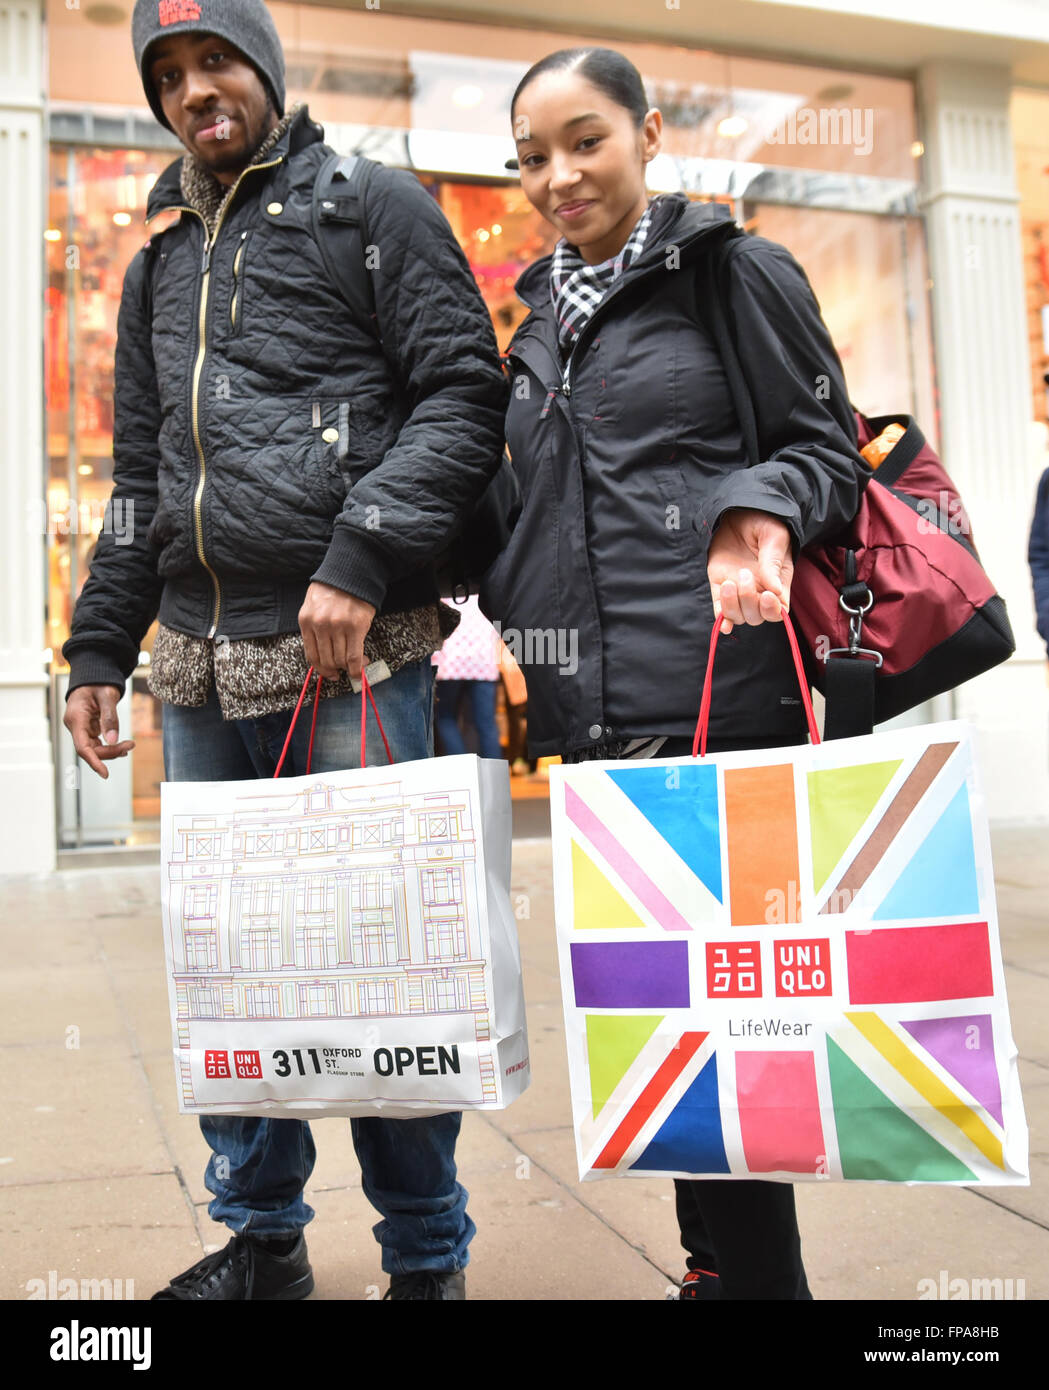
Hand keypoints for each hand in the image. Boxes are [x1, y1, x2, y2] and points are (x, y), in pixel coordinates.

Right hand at [63, 685, 134, 779]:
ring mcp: (80, 728)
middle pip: (91, 749)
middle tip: (131, 745)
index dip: (94, 762)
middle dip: (111, 751)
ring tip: (129, 745)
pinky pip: (96, 743)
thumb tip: (113, 740)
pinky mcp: (86, 729)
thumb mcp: (107, 696)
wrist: (93, 677)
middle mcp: (75, 726)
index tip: (105, 774)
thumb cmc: (98, 683)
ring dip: (112, 750)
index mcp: (76, 718)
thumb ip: (110, 718)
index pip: (82, 747)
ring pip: (94, 748)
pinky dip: (109, 745)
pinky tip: (122, 746)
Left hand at [298, 582, 375, 679]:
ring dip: (348, 667)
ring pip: (341, 659)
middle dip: (336, 669)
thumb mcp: (313, 605)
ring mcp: (338, 626)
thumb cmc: (334, 588)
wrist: (352, 571)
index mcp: (306, 620)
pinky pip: (354, 656)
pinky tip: (360, 671)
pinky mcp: (356, 627)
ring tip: (355, 665)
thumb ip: (314, 627)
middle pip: (327, 659)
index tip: (330, 673)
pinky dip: (357, 668)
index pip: (311, 655)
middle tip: (344, 670)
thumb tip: (325, 654)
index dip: (321, 669)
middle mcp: (320, 625)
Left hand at [707, 508, 793, 634]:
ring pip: (738, 616)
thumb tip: (774, 591)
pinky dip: (721, 620)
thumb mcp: (773, 537)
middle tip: (744, 574)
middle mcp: (759, 591)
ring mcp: (739, 591)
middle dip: (749, 600)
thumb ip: (773, 563)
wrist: (740, 511)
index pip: (779, 611)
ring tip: (729, 582)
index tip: (767, 595)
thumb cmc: (764, 522)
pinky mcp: (719, 587)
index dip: (772, 610)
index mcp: (778, 582)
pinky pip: (720, 612)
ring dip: (733, 606)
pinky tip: (722, 623)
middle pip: (756, 616)